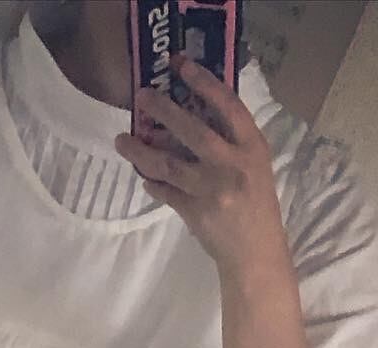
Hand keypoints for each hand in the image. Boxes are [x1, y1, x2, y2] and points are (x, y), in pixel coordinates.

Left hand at [115, 56, 288, 276]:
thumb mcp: (254, 164)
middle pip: (192, 131)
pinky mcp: (194, 213)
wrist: (255, 251)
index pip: (227, 106)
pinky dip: (152, 183)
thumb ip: (231, 140)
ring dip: (141, 151)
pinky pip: (165, 192)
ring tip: (121, 140)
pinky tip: (142, 175)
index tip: (181, 67)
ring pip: (169, 164)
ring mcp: (212, 190)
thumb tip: (191, 115)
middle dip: (164, 110)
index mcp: (252, 147)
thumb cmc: (256, 203)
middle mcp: (232, 165)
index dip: (204, 83)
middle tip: (142, 96)